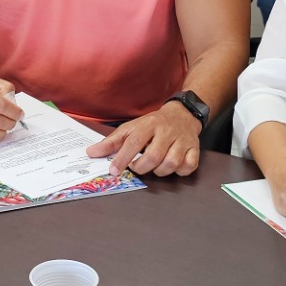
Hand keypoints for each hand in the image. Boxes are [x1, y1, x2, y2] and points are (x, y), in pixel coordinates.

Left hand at [86, 103, 201, 176]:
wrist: (182, 114)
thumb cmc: (153, 124)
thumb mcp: (131, 128)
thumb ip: (112, 142)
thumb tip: (91, 153)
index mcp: (148, 125)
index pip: (133, 142)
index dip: (122, 159)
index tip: (113, 171)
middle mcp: (166, 131)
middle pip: (154, 156)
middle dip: (142, 168)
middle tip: (136, 168)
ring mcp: (182, 140)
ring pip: (171, 163)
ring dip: (160, 171)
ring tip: (154, 167)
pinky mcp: (194, 148)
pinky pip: (189, 166)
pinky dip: (180, 171)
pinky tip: (173, 166)